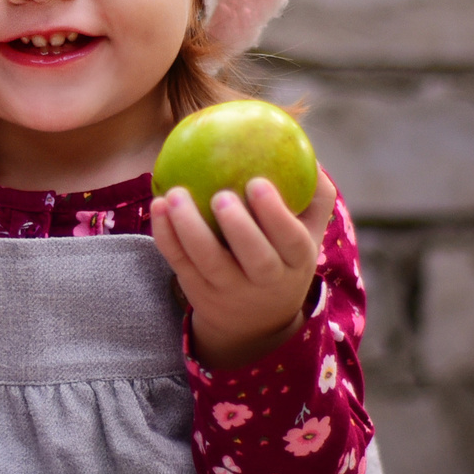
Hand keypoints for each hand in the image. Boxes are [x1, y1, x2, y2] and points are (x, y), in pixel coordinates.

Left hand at [150, 169, 336, 370]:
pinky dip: (166, 237)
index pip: (290, 239)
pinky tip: (158, 206)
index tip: (257, 182)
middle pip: (254, 257)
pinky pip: (179, 262)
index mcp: (296, 260)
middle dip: (238, 227)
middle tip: (221, 195)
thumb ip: (315, 195)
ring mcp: (228, 289)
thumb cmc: (284, 258)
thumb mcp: (309, 232)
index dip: (275, 214)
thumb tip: (308, 151)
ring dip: (189, 228)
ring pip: (208, 261)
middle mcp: (265, 280)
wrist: (255, 322)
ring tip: (175, 194)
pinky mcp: (197, 290)